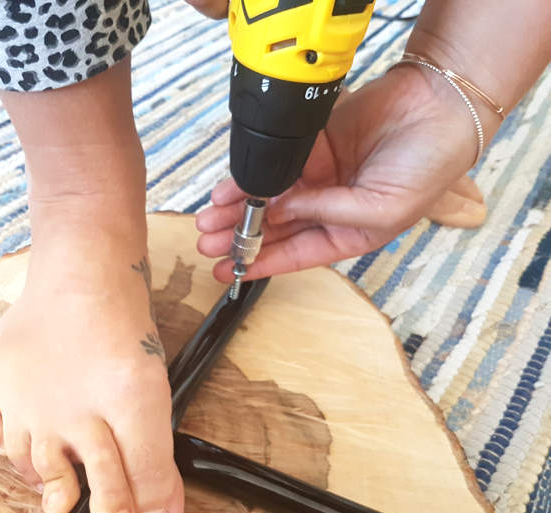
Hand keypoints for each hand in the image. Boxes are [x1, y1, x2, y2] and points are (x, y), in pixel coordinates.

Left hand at [195, 64, 482, 280]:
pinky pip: (275, 164)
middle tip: (207, 243)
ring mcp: (319, 177)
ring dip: (237, 208)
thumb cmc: (427, 168)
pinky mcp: (312, 147)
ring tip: (208, 219)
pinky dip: (251, 175)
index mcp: (349, 233)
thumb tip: (277, 211)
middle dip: (238, 237)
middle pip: (274, 228)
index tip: (226, 272)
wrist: (440, 107)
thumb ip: (326, 212)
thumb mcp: (379, 209)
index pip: (296, 255)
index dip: (259, 264)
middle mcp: (329, 208)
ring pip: (267, 198)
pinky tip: (229, 187)